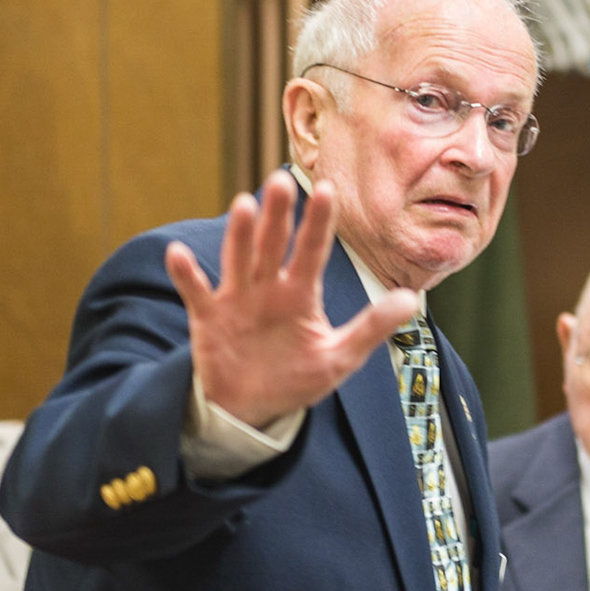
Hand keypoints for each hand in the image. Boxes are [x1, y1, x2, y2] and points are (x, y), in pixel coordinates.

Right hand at [164, 171, 418, 428]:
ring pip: (238, 259)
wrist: (251, 409)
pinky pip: (195, 292)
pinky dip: (186, 274)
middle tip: (281, 181)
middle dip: (277, 214)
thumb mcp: (338, 357)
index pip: (312, 251)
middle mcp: (268, 287)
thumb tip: (411, 299)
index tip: (328, 190)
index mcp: (300, 293)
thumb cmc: (295, 378)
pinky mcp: (208, 317)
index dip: (319, 222)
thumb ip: (371, 327)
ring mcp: (236, 299)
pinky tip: (177, 253)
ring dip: (239, 234)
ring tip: (243, 205)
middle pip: (273, 243)